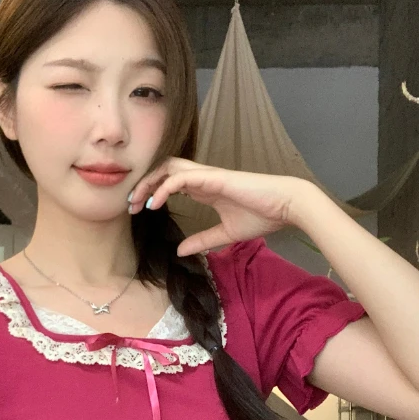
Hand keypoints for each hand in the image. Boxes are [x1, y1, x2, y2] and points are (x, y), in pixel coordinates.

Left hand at [128, 157, 312, 255]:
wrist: (286, 206)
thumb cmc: (262, 216)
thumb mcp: (225, 234)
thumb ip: (202, 240)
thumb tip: (180, 251)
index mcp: (205, 188)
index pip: (170, 181)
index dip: (151, 192)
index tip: (139, 210)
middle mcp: (203, 178)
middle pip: (164, 169)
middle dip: (144, 183)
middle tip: (132, 204)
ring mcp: (208, 175)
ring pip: (169, 168)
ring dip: (149, 182)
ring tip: (138, 203)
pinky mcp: (214, 178)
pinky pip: (181, 178)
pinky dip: (164, 188)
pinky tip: (155, 204)